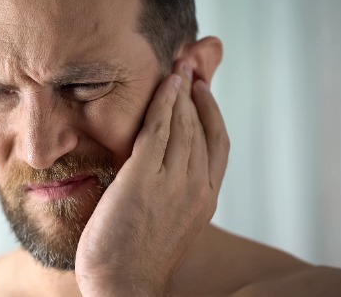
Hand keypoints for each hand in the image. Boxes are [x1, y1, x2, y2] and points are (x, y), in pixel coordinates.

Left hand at [75, 62, 229, 295]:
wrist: (123, 285)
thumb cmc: (136, 257)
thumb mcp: (166, 221)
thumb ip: (170, 191)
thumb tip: (163, 169)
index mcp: (205, 199)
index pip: (217, 144)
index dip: (212, 113)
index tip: (202, 91)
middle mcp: (197, 187)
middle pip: (204, 127)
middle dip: (198, 93)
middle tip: (190, 66)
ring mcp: (173, 182)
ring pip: (184, 124)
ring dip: (181, 91)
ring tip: (178, 68)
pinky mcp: (144, 177)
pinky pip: (159, 129)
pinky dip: (164, 103)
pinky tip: (164, 86)